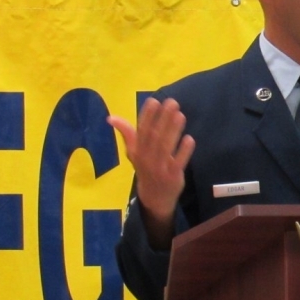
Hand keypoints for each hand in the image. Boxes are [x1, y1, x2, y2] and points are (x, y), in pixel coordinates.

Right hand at [107, 98, 195, 243]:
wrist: (154, 199)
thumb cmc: (146, 169)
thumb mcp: (134, 153)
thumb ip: (126, 133)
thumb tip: (110, 117)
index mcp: (137, 151)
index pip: (141, 131)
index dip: (147, 116)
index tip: (154, 100)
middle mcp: (147, 159)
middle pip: (154, 137)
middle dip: (163, 119)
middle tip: (172, 102)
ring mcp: (160, 168)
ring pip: (166, 147)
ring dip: (173, 131)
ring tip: (180, 115)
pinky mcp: (173, 177)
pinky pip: (178, 163)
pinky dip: (183, 151)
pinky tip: (189, 138)